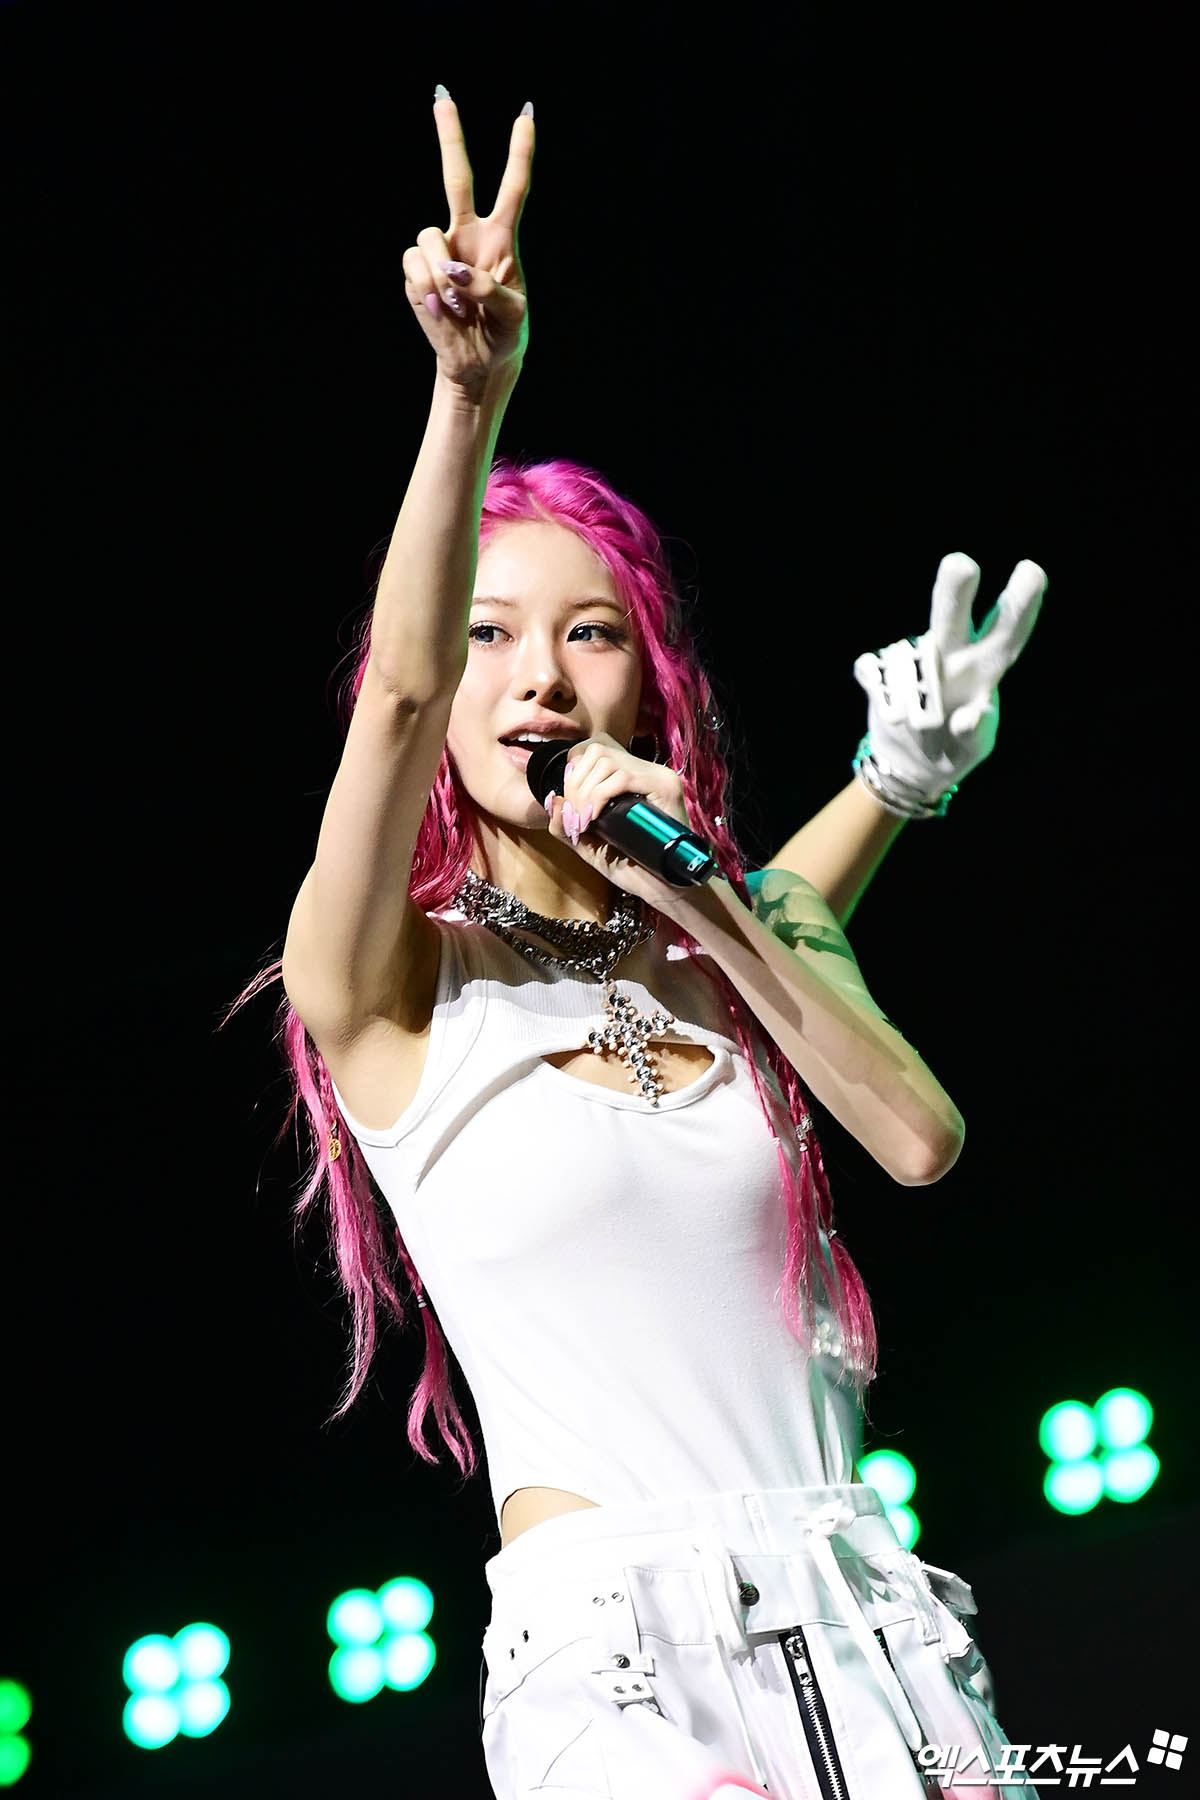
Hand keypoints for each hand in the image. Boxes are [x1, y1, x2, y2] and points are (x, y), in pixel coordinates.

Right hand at [402, 92, 533, 398]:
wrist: (476, 364)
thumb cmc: (504, 335)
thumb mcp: (513, 315)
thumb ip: (491, 289)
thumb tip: (455, 271)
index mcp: (502, 237)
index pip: (513, 187)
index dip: (520, 151)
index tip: (525, 113)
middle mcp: (468, 234)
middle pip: (457, 176)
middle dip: (449, 135)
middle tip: (441, 94)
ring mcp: (440, 252)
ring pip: (429, 237)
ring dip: (441, 276)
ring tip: (457, 309)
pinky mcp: (416, 273)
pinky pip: (414, 267)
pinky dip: (427, 291)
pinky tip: (440, 311)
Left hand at [544, 733, 697, 913]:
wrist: (664, 889)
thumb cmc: (631, 868)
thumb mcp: (590, 845)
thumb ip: (568, 825)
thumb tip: (553, 800)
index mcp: (632, 775)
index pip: (593, 748)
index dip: (574, 771)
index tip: (572, 806)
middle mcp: (646, 769)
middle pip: (596, 749)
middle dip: (574, 783)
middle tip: (576, 818)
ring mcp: (658, 776)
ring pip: (606, 761)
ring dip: (584, 792)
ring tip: (584, 821)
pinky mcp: (665, 787)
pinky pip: (622, 778)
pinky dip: (599, 796)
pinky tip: (594, 819)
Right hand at [853, 553, 1046, 802]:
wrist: (911, 766)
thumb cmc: (955, 749)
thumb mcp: (973, 749)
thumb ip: (975, 733)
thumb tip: (969, 715)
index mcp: (984, 669)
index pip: (1007, 631)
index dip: (1021, 603)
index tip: (1033, 570)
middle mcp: (951, 655)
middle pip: (951, 615)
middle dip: (955, 589)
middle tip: (961, 563)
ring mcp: (913, 660)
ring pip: (904, 661)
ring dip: (908, 696)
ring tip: (917, 725)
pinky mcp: (880, 672)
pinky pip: (872, 669)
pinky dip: (879, 690)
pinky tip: (888, 705)